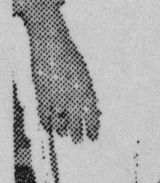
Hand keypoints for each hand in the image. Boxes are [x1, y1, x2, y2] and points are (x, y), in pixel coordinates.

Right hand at [25, 16, 99, 141]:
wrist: (51, 41)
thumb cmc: (68, 55)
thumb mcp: (83, 73)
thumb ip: (87, 90)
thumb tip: (91, 107)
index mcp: (87, 88)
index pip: (93, 115)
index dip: (93, 128)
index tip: (94, 137)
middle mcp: (74, 94)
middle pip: (77, 121)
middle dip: (78, 133)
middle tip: (79, 141)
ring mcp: (57, 94)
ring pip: (60, 120)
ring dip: (62, 129)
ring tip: (65, 135)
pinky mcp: (41, 92)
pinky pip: (43, 113)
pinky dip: (45, 122)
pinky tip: (48, 127)